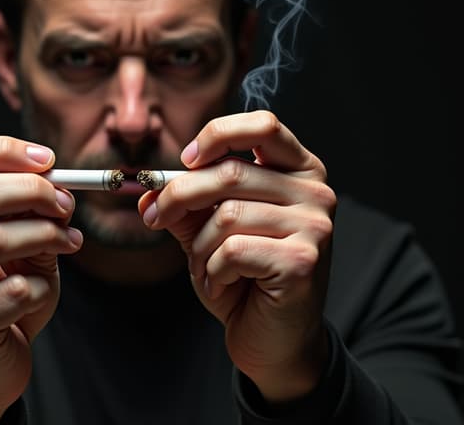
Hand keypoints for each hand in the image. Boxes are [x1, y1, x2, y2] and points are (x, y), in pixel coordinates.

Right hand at [0, 136, 81, 424]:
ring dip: (48, 235)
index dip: (3, 151)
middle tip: (67, 203)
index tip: (48, 159)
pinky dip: (44, 283)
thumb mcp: (11, 243)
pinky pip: (18, 288)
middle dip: (33, 191)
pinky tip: (44, 288)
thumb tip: (58, 186)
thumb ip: (25, 212)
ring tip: (70, 241)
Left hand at [138, 111, 335, 402]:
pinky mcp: (302, 260)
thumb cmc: (245, 279)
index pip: (263, 125)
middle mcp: (315, 192)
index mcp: (299, 170)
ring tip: (206, 268)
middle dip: (178, 194)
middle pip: (231, 172)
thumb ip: (186, 203)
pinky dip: (213, 271)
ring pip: (226, 215)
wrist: (275, 339)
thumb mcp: (210, 231)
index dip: (217, 135)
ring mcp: (314, 226)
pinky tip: (223, 285)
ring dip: (199, 247)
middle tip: (153, 216)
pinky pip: (232, 250)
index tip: (185, 160)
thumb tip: (148, 188)